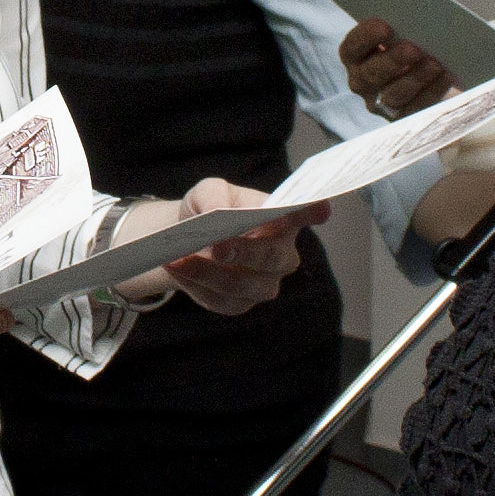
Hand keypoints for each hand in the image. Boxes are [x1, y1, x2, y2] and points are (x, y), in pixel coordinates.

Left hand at [114, 177, 309, 319]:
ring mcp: (265, 283)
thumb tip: (217, 212)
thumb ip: (214, 195)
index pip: (305, 213)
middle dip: (245, 251)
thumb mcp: (206, 191)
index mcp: (282, 218)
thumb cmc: (209, 208)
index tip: (318, 210)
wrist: (188, 238)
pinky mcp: (240, 304)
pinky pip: (222, 301)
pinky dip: (195, 284)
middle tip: (217, 245)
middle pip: (273, 257)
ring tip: (177, 258)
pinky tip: (176, 268)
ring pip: (245, 284)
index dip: (312, 212)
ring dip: (209, 272)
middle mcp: (282, 254)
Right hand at [339, 15, 455, 117]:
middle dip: (392, 61)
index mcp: (355, 56)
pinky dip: (433, 90)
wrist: (428, 70)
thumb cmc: (409, 42)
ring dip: (415, 78)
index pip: (351, 48)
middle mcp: (362, 81)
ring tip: (434, 64)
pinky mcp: (403, 117)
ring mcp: (381, 102)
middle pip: (370, 75)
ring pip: (393, 95)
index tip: (385, 27)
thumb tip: (414, 20)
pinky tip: (446, 76)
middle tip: (413, 49)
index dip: (365, 38)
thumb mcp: (400, 33)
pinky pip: (417, 107)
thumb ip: (399, 27)